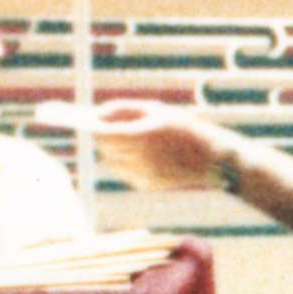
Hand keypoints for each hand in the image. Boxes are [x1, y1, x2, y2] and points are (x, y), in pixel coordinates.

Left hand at [85, 99, 236, 190]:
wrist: (215, 161)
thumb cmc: (187, 128)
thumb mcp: (157, 110)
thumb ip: (125, 108)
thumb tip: (98, 113)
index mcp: (141, 136)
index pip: (101, 133)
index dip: (90, 126)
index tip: (77, 119)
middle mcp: (139, 158)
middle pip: (104, 147)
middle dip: (102, 136)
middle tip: (100, 125)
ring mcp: (142, 174)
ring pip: (111, 161)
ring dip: (112, 150)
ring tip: (120, 138)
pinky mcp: (146, 185)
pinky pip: (124, 171)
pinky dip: (125, 162)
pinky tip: (139, 153)